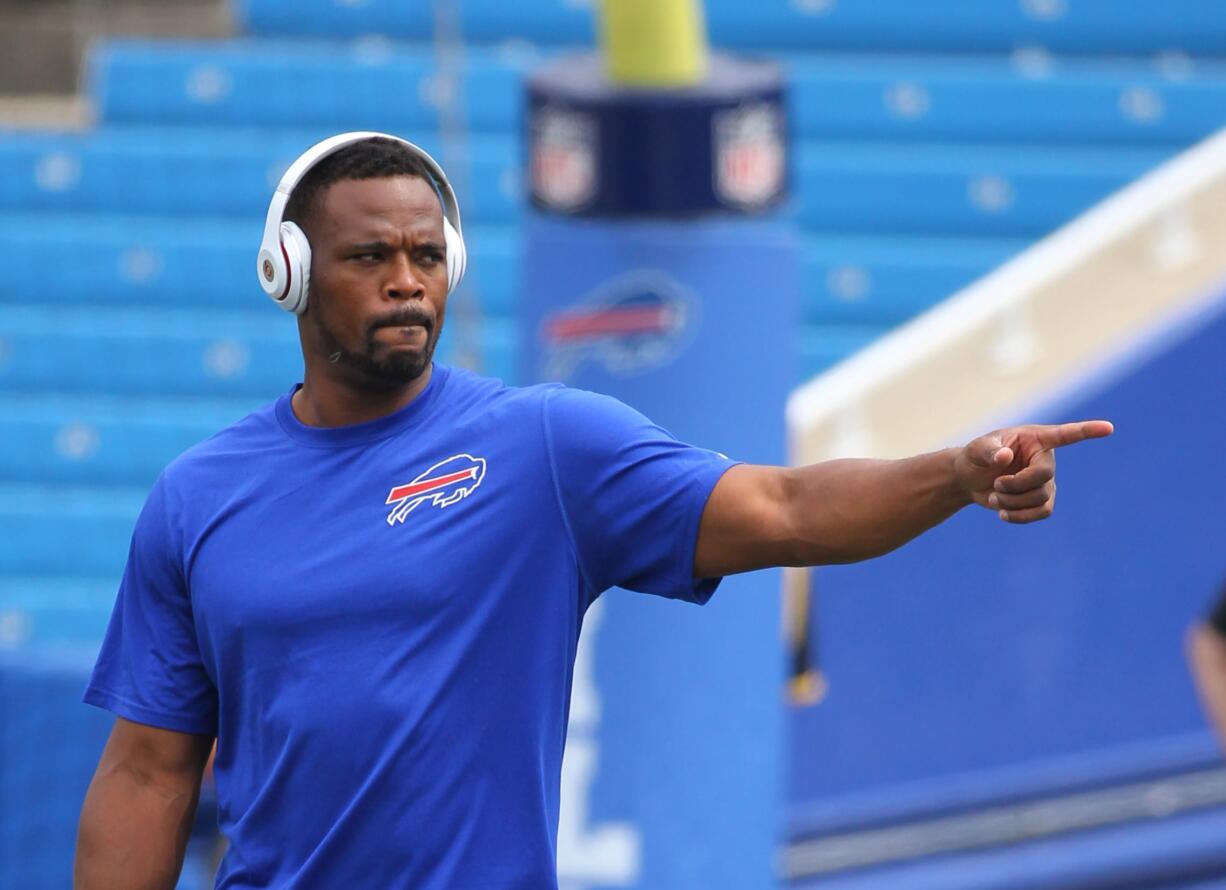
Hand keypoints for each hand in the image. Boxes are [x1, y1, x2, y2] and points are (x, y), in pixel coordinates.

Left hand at [954, 420, 1113, 523]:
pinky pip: (1042, 512)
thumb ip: (988, 451)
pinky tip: (1003, 514)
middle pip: (1044, 477)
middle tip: (996, 484)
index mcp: (1034, 438)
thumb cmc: (974, 457)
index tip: (1108, 428)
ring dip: (1013, 502)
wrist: (969, 479)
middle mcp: (1045, 458)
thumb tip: (1005, 457)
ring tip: (994, 497)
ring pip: (1041, 498)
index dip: (1086, 432)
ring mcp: (1047, 480)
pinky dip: (1020, 517)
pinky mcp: (1042, 499)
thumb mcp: (975, 450)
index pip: (1064, 435)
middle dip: (1016, 486)